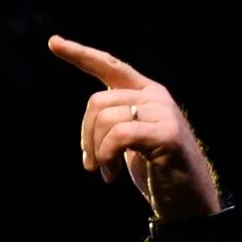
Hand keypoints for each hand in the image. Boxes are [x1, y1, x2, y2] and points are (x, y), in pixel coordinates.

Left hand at [47, 35, 220, 222]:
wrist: (188, 199)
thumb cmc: (156, 169)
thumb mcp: (130, 140)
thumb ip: (115, 121)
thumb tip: (90, 122)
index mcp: (145, 93)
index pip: (110, 66)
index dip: (80, 54)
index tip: (53, 42)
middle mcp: (155, 96)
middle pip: (97, 102)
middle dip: (85, 136)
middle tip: (91, 164)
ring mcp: (164, 113)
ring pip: (105, 118)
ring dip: (97, 151)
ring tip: (106, 171)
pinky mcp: (167, 134)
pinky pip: (119, 135)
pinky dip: (106, 155)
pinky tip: (111, 174)